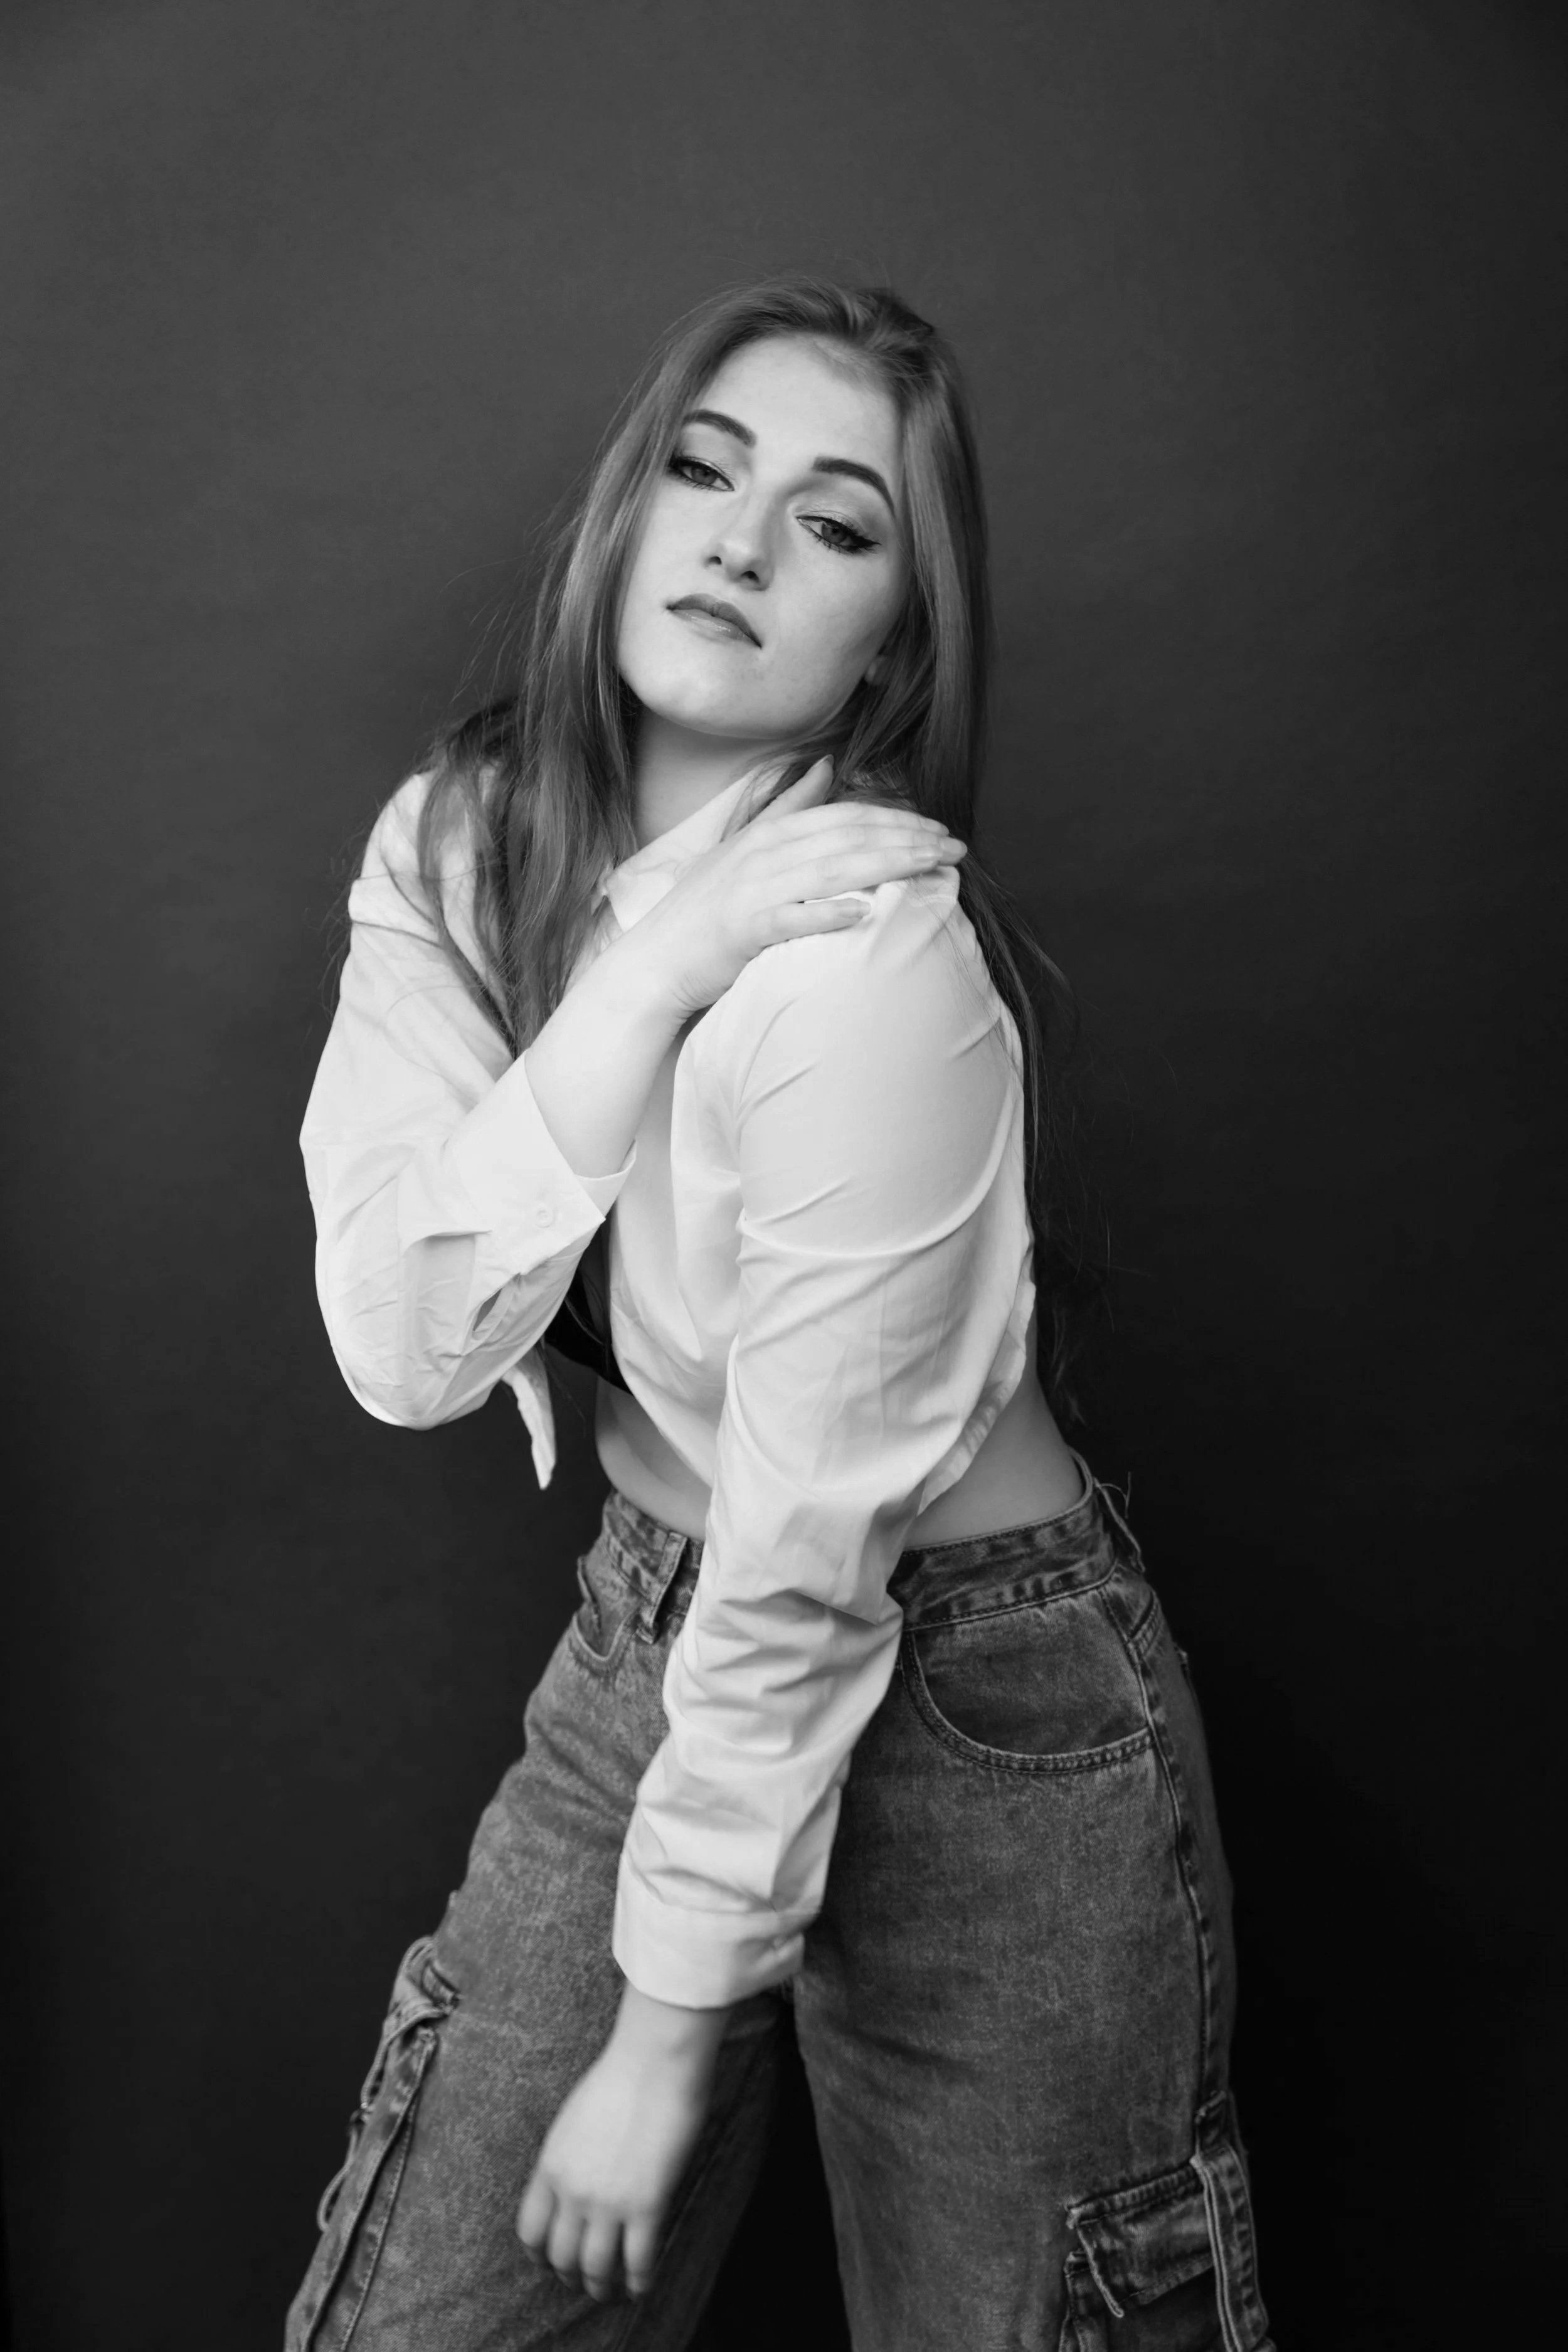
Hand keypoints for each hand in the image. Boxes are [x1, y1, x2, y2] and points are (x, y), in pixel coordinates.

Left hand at [517, 1989, 730, 2302]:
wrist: (654, 2061)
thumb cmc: (620, 2077)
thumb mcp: (573, 2121)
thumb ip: (569, 2159)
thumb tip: (577, 2187)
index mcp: (550, 2167)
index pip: (531, 2232)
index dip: (541, 2255)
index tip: (553, 2261)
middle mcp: (573, 2191)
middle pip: (562, 2257)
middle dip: (572, 2275)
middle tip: (586, 2280)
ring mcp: (609, 2201)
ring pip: (597, 2269)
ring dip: (603, 2288)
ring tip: (612, 2292)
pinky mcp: (647, 2205)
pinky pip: (639, 2262)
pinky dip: (639, 2282)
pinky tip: (642, 2285)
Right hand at [628, 756, 965, 1020]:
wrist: (657, 959)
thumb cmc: (705, 908)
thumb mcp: (745, 845)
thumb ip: (787, 805)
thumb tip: (826, 765)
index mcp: (770, 833)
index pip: (845, 816)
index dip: (896, 819)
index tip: (939, 830)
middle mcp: (765, 855)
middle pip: (849, 838)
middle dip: (907, 839)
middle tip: (954, 848)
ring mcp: (754, 891)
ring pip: (832, 870)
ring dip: (887, 866)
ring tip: (930, 868)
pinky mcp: (745, 930)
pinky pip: (793, 918)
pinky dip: (828, 912)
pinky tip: (866, 912)